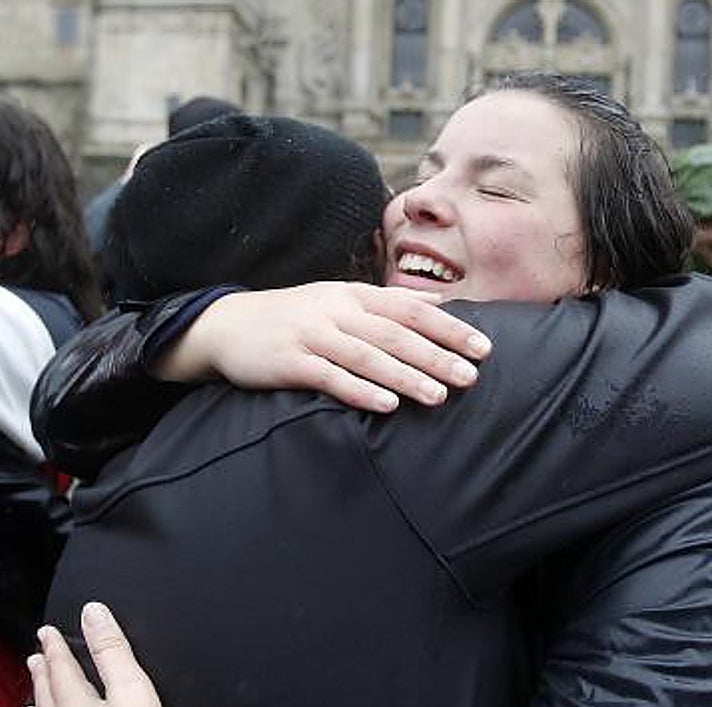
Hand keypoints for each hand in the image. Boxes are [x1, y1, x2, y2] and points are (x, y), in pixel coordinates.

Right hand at [156, 282, 492, 412]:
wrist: (227, 326)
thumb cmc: (293, 319)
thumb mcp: (337, 301)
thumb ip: (385, 305)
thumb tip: (440, 303)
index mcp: (352, 295)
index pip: (411, 308)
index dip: (449, 328)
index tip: (483, 349)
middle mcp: (336, 310)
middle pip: (396, 333)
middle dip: (437, 355)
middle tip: (471, 377)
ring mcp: (311, 334)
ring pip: (367, 355)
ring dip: (405, 376)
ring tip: (438, 396)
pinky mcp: (288, 361)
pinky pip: (330, 377)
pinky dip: (360, 390)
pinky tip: (386, 405)